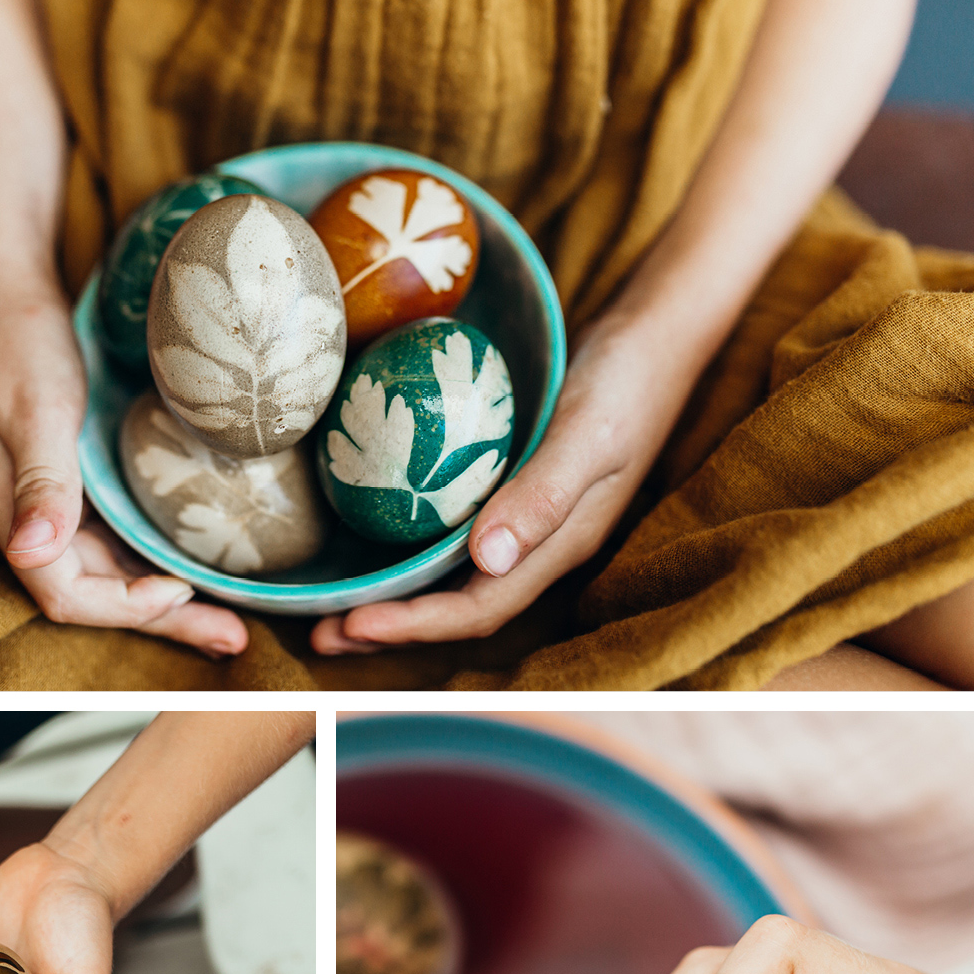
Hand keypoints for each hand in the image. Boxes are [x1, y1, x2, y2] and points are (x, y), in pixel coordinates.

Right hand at [0, 268, 247, 656]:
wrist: (8, 283)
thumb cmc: (17, 339)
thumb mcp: (35, 407)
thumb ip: (42, 481)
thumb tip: (33, 552)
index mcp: (8, 513)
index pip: (65, 594)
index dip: (124, 606)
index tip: (178, 591)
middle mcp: (31, 523)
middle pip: (98, 597)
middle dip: (165, 621)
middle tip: (232, 639)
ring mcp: (55, 508)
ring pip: (114, 575)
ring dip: (169, 601)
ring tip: (232, 620)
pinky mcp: (77, 487)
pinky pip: (120, 542)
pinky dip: (159, 561)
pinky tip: (203, 568)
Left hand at [310, 312, 695, 653]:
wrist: (654, 338)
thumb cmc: (627, 380)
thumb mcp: (589, 433)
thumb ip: (543, 495)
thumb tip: (486, 560)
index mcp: (558, 546)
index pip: (480, 609)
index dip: (416, 626)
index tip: (353, 625)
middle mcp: (536, 545)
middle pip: (456, 607)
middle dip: (390, 628)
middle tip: (318, 635)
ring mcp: (523, 521)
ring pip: (450, 578)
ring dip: (393, 597)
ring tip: (330, 606)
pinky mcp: (509, 490)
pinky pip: (451, 535)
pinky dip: (406, 548)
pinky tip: (368, 533)